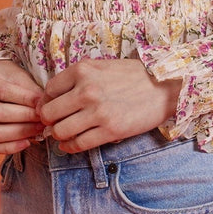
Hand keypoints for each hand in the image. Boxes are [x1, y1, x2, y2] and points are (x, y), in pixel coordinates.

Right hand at [0, 59, 44, 155]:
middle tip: (43, 116)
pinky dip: (11, 147)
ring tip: (39, 127)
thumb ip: (27, 87)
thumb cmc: (6, 76)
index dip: (25, 98)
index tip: (42, 101)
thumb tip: (41, 105)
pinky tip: (27, 141)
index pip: (1, 91)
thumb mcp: (16, 73)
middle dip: (25, 116)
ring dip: (21, 132)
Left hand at [38, 58, 181, 153]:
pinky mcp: (110, 130)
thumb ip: (80, 78)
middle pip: (49, 113)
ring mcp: (98, 112)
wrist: (165, 85)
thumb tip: (56, 96)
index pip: (48, 90)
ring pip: (60, 131)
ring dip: (59, 136)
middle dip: (49, 121)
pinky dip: (70, 147)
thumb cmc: (134, 75)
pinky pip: (78, 144)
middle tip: (55, 123)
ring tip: (64, 135)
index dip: (47, 101)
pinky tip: (72, 144)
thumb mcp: (103, 66)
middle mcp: (86, 90)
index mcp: (83, 70)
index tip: (52, 107)